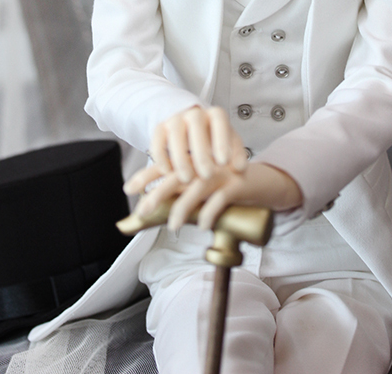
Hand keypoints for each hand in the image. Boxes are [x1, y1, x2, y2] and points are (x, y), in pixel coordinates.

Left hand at [126, 161, 302, 231]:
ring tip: (173, 226)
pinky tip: (202, 225)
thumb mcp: (204, 190)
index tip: (129, 188)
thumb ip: (184, 197)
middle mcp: (204, 165)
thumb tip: (158, 213)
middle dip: (158, 194)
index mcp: (194, 163)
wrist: (262, 181)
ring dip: (183, 208)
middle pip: (177, 176)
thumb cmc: (228, 187)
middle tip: (143, 210)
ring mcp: (221, 173)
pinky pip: (220, 198)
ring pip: (197, 188)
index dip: (147, 176)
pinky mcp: (237, 184)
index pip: (166, 167)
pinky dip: (210, 212)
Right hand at [135, 105, 248, 184]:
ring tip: (187, 179)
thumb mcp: (229, 145)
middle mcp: (195, 113)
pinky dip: (161, 157)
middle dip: (201, 152)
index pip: (219, 120)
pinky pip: (157, 141)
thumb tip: (240, 169)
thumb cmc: (216, 142)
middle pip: (196, 125)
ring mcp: (175, 119)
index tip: (224, 162)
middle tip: (207, 175)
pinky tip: (168, 172)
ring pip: (175, 133)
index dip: (221, 140)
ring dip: (180, 157)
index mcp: (215, 114)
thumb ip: (237, 156)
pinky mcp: (160, 129)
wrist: (193, 132)